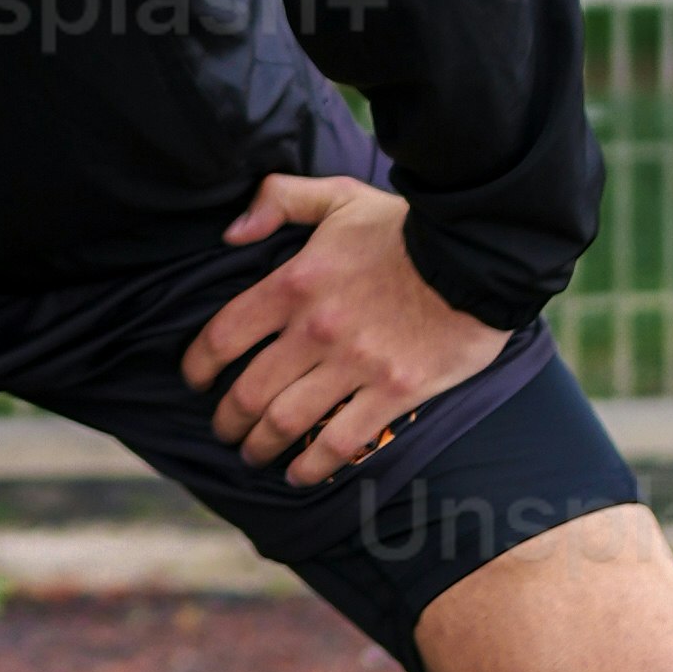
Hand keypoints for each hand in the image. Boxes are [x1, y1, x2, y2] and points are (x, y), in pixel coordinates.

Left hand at [183, 172, 505, 485]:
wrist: (477, 253)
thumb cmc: (405, 225)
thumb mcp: (339, 197)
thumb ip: (279, 200)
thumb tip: (231, 232)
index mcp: (294, 283)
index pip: (223, 336)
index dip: (198, 367)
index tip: (195, 383)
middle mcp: (315, 330)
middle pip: (249, 391)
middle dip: (228, 420)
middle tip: (226, 432)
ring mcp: (354, 365)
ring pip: (286, 423)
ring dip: (261, 447)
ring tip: (255, 455)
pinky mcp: (393, 392)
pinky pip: (340, 442)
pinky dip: (312, 465)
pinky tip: (300, 474)